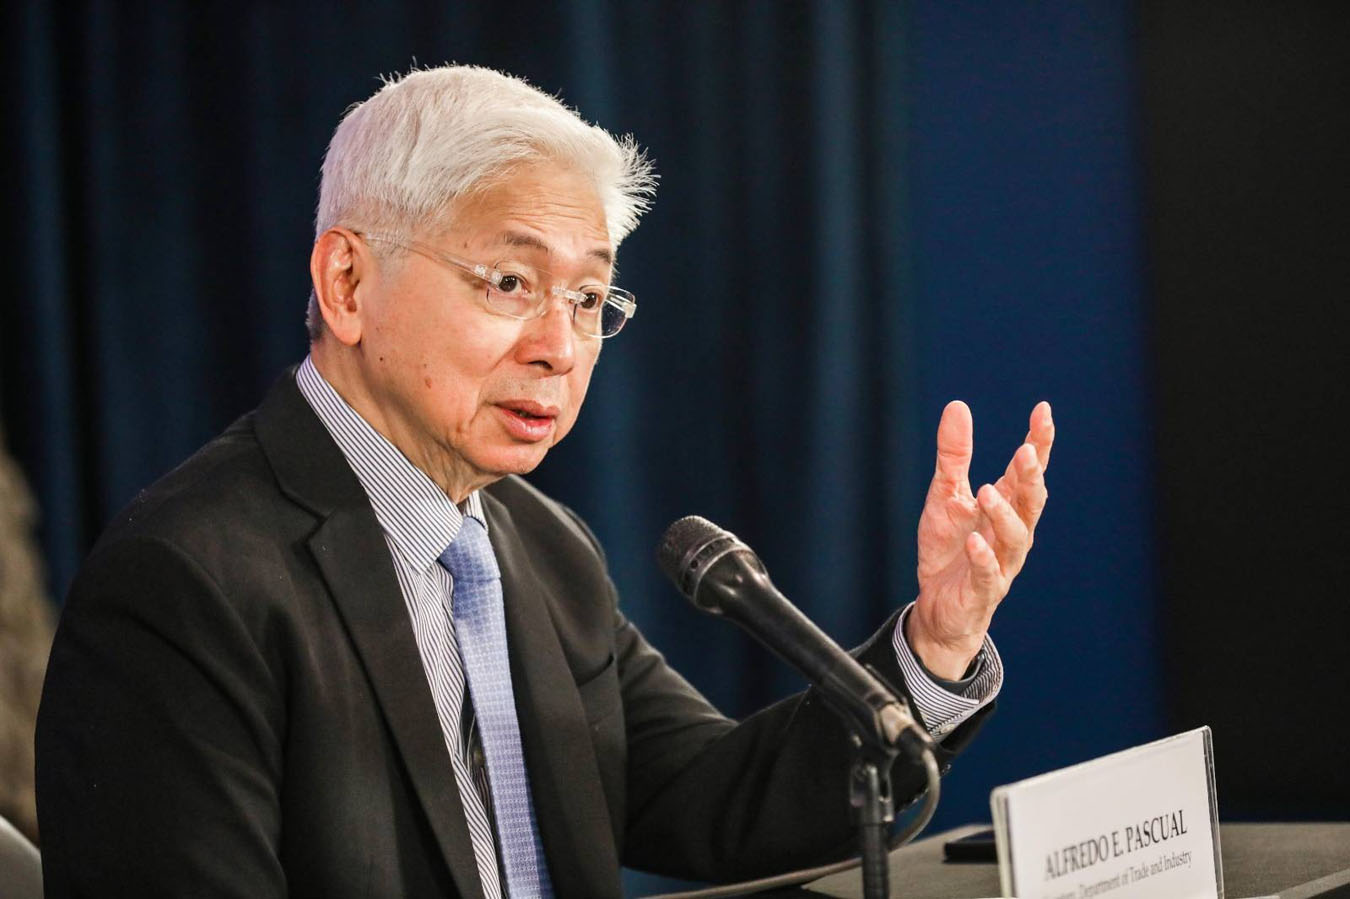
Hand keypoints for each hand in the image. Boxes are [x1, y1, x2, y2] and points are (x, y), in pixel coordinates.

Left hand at [906, 401, 1053, 679]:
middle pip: (1031, 501)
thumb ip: (954, 455)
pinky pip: (989, 573)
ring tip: (987, 491)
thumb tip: (958, 405)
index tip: (1043, 411)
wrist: (937, 607)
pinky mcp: (983, 590)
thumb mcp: (945, 494)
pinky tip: (974, 542)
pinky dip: (983, 557)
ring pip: (1016, 537)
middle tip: (1026, 450)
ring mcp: (1002, 562)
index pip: (1028, 471)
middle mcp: (1012, 532)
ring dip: (1004, 513)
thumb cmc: (949, 548)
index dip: (1040, 442)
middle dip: (1031, 476)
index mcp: (1006, 506)